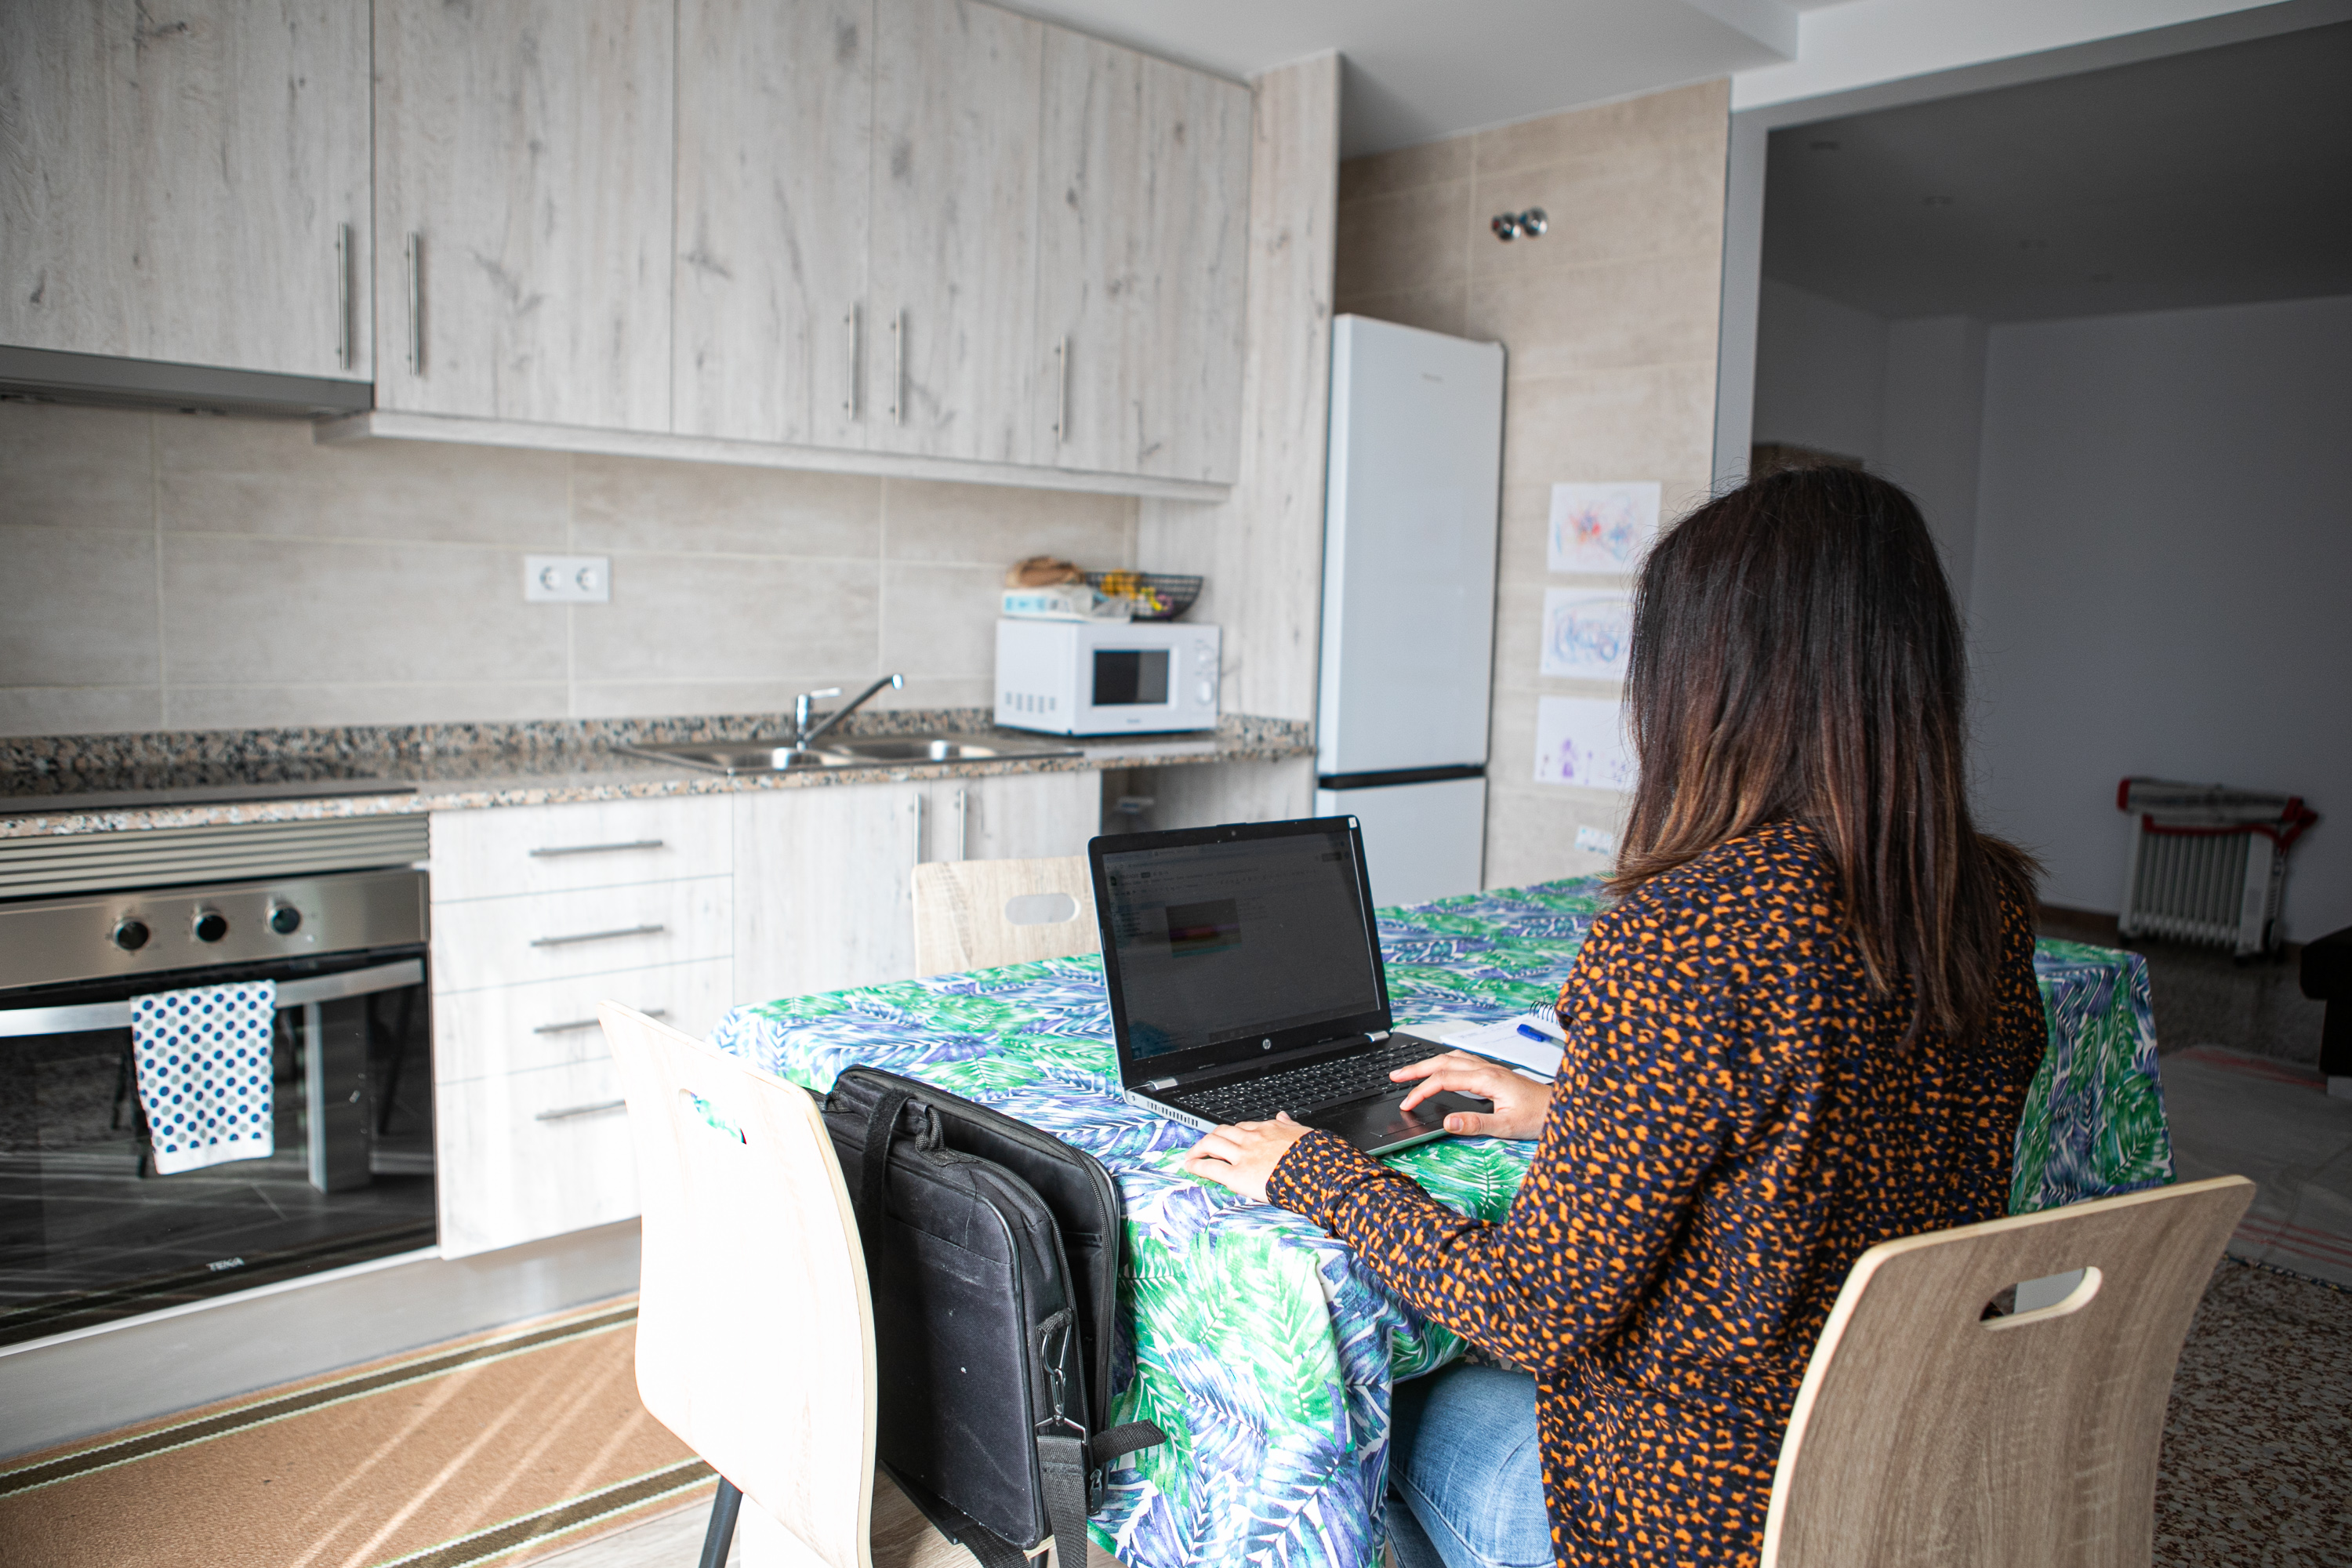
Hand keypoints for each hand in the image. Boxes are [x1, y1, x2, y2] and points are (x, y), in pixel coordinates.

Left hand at [1180, 1113, 1315, 1203]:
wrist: (1317, 1173)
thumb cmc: (1315, 1157)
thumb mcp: (1304, 1133)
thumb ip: (1290, 1125)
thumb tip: (1283, 1116)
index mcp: (1270, 1128)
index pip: (1244, 1127)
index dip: (1233, 1134)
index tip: (1229, 1138)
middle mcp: (1253, 1138)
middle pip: (1223, 1131)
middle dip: (1211, 1137)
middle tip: (1205, 1145)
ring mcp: (1243, 1155)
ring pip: (1212, 1143)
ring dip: (1199, 1147)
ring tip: (1192, 1154)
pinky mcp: (1237, 1174)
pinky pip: (1211, 1166)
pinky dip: (1197, 1165)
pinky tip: (1190, 1166)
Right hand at [1392, 1050, 1550, 1140]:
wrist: (1562, 1108)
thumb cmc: (1539, 1117)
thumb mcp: (1506, 1126)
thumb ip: (1475, 1123)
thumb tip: (1447, 1122)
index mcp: (1487, 1078)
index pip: (1444, 1079)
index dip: (1421, 1090)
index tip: (1407, 1103)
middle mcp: (1487, 1069)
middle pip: (1443, 1062)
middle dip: (1416, 1068)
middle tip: (1394, 1076)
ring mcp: (1492, 1069)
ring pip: (1453, 1058)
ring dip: (1429, 1063)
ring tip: (1412, 1071)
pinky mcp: (1496, 1074)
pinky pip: (1463, 1061)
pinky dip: (1445, 1063)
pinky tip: (1443, 1069)